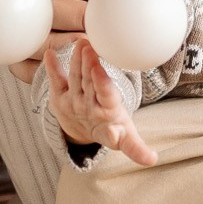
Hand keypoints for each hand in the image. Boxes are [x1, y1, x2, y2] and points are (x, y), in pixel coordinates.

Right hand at [14, 0, 126, 83]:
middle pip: (50, 13)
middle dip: (84, 23)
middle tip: (107, 30)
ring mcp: (17, 22)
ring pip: (39, 43)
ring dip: (71, 49)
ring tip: (96, 49)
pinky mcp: (17, 49)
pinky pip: (26, 67)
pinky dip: (50, 71)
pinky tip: (74, 64)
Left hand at [45, 39, 156, 164]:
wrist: (81, 135)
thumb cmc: (111, 128)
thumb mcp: (125, 138)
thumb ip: (136, 148)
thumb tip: (153, 161)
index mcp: (107, 114)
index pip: (105, 97)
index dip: (102, 84)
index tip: (98, 72)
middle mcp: (88, 107)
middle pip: (89, 83)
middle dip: (89, 65)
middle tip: (89, 46)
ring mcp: (72, 101)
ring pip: (75, 77)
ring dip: (76, 60)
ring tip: (80, 42)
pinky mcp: (59, 96)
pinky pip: (55, 80)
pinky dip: (51, 68)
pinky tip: (48, 54)